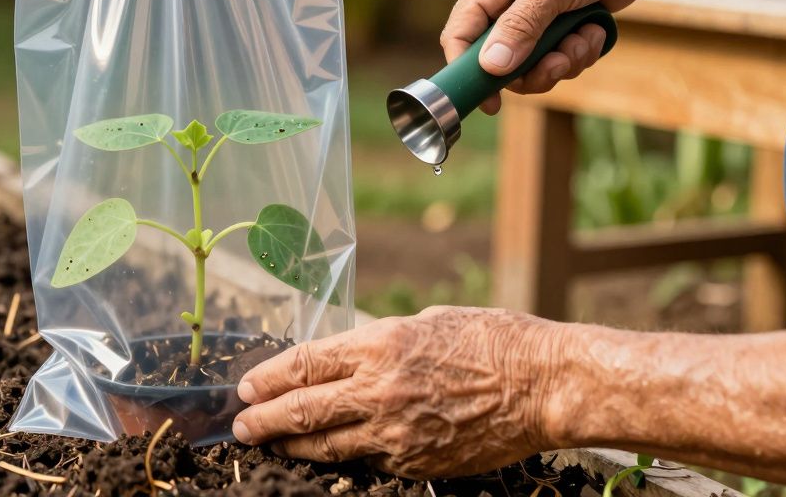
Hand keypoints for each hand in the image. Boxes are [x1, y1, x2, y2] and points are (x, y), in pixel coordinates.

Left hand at [231, 307, 564, 478]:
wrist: (544, 385)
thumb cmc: (491, 341)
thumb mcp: (426, 323)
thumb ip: (379, 343)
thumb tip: (345, 357)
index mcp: (379, 345)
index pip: (303, 365)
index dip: (267, 378)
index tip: (246, 388)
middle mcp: (379, 391)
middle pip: (301, 411)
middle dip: (262, 420)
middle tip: (241, 426)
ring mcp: (396, 433)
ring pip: (326, 446)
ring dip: (290, 446)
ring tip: (269, 444)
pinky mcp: (416, 463)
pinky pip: (368, 462)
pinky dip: (344, 458)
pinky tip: (329, 455)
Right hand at [442, 0, 660, 113]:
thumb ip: (520, 27)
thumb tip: (491, 66)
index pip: (460, 34)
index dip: (468, 70)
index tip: (490, 101)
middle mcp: (503, 2)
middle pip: (497, 61)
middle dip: (532, 68)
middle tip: (557, 64)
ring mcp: (531, 16)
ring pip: (530, 66)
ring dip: (561, 61)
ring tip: (582, 40)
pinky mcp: (558, 27)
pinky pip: (557, 59)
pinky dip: (578, 53)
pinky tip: (593, 31)